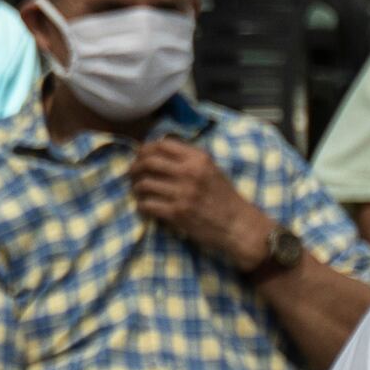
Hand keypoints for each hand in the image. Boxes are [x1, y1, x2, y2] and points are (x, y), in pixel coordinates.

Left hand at [123, 134, 273, 267]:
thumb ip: (189, 159)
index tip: (140, 156)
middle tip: (132, 174)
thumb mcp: (211, 169)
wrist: (237, 224)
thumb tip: (159, 151)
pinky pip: (147, 205)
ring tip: (138, 191)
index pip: (161, 144)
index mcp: (198, 158)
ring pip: (144, 184)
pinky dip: (142, 205)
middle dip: (135, 167)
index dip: (145, 149)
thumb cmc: (224, 197)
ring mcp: (182, 193)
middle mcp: (189, 172)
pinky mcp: (176, 213)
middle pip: (148, 162)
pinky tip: (144, 206)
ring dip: (136, 187)